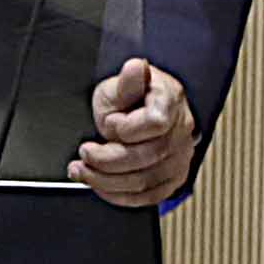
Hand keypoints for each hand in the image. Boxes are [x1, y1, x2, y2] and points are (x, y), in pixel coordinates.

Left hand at [73, 59, 199, 207]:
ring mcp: (180, 157)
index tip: (106, 124)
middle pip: (148, 157)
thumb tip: (136, 67)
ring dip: (106, 182)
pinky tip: (100, 186)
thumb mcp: (119, 84)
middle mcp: (181, 131)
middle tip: (83, 155)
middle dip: (106, 161)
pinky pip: (149, 197)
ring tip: (82, 172)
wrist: (142, 110)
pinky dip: (119, 196)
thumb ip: (127, 82)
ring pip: (145, 182)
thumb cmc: (131, 96)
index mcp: (171, 102)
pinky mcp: (172, 177)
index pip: (155, 124)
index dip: (125, 128)